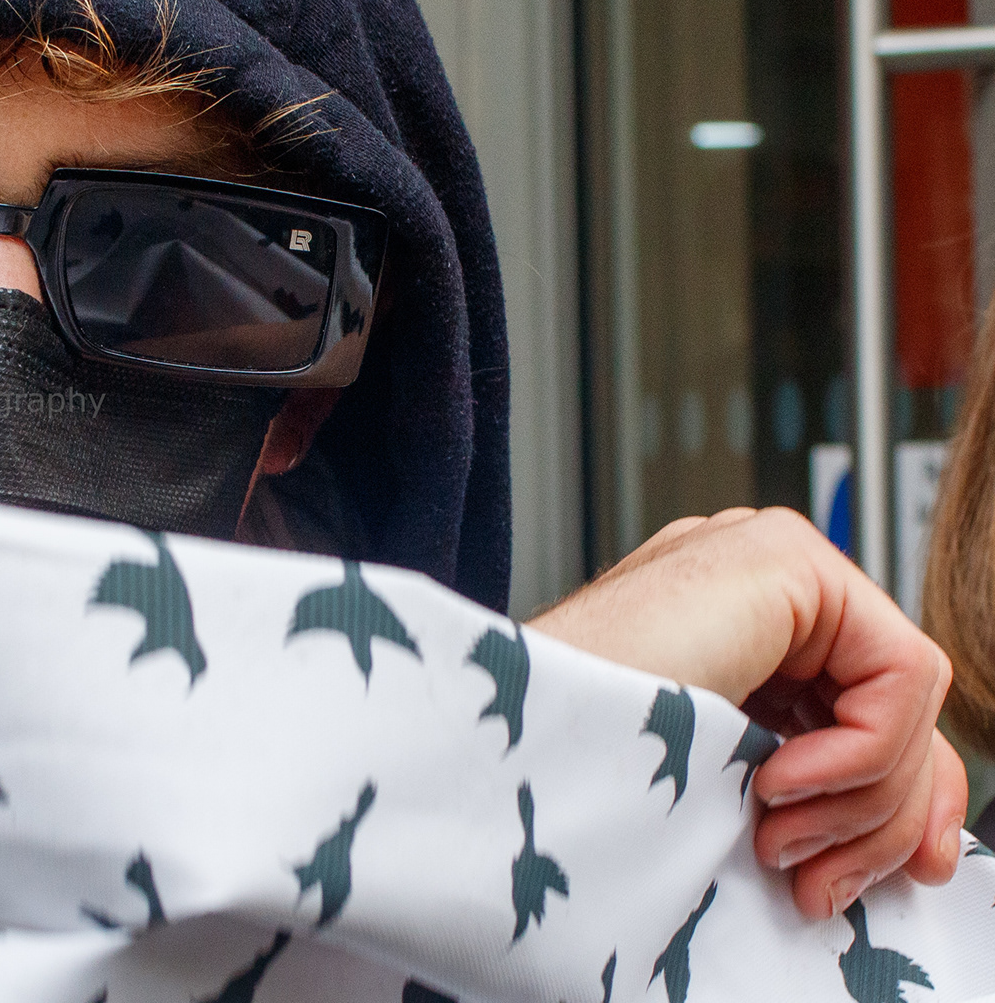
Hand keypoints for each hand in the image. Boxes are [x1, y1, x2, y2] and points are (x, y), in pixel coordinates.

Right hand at [529, 506, 966, 919]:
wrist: (507, 740)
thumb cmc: (580, 768)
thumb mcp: (726, 785)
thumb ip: (819, 785)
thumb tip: (926, 841)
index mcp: (732, 622)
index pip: (871, 704)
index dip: (899, 799)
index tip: (888, 873)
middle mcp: (754, 578)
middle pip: (898, 701)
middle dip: (884, 814)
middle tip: (825, 879)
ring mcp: (765, 555)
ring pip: (907, 693)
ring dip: (863, 799)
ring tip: (782, 841)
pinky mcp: (783, 556)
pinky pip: (900, 672)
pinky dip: (862, 754)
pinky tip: (780, 780)